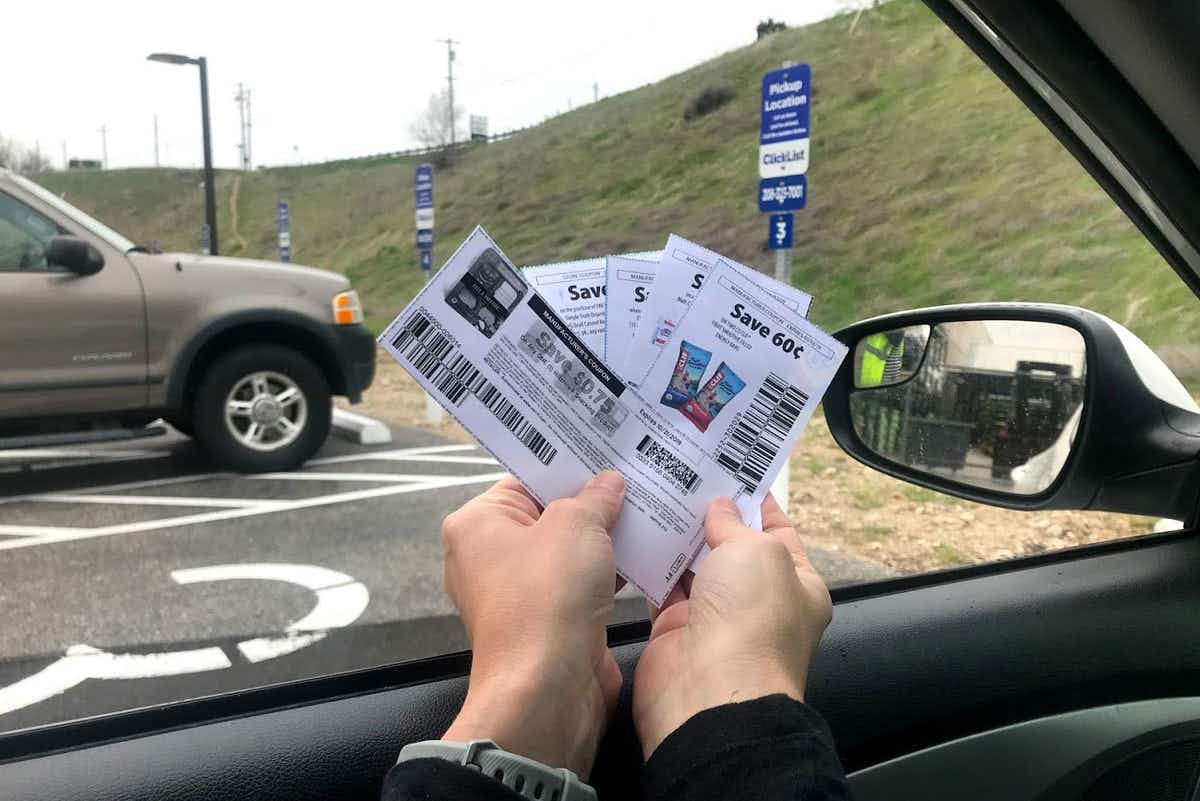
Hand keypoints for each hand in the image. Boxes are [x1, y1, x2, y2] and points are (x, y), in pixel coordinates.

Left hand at [441, 472, 625, 778]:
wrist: (548, 689)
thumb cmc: (547, 596)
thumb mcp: (577, 526)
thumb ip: (595, 497)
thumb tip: (608, 483)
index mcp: (477, 523)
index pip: (525, 479)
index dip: (567, 464)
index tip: (607, 449)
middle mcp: (489, 556)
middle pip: (548, 513)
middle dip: (591, 500)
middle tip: (635, 474)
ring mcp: (518, 592)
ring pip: (567, 550)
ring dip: (605, 537)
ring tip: (649, 508)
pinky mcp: (547, 622)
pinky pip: (580, 584)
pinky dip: (607, 571)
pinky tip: (645, 554)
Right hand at [632, 492, 831, 758]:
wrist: (711, 694)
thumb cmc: (752, 620)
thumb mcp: (757, 552)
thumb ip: (734, 524)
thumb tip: (718, 508)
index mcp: (798, 584)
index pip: (778, 531)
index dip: (755, 499)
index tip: (730, 467)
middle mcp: (757, 600)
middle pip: (731, 546)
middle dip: (710, 513)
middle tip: (683, 472)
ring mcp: (715, 616)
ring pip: (693, 565)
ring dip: (677, 534)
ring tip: (656, 489)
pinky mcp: (674, 629)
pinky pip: (661, 587)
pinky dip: (651, 562)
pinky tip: (637, 529)